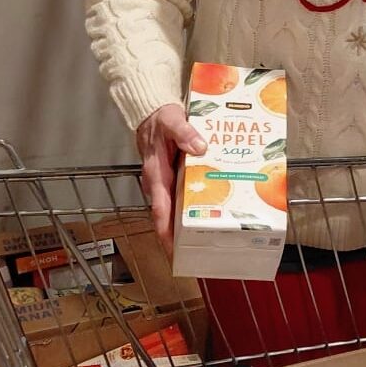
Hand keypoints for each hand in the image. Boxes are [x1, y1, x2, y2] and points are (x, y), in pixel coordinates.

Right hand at [136, 103, 206, 250]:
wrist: (152, 112)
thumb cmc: (158, 119)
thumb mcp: (171, 121)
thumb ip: (184, 132)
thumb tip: (199, 147)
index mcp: (156, 174)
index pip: (160, 209)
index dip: (165, 232)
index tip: (172, 250)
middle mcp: (159, 183)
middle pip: (169, 216)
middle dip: (181, 237)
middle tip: (198, 253)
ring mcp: (166, 182)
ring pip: (177, 208)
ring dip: (189, 223)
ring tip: (208, 239)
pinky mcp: (174, 178)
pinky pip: (183, 195)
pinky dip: (195, 204)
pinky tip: (213, 208)